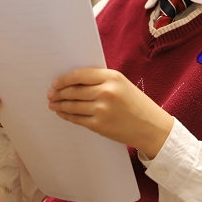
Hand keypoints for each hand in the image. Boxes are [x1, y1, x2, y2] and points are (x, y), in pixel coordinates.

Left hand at [47, 68, 173, 158]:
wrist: (150, 126)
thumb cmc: (136, 104)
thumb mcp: (122, 85)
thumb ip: (101, 81)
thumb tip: (73, 82)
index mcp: (112, 77)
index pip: (80, 75)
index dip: (64, 79)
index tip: (55, 82)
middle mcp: (106, 92)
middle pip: (73, 90)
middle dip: (59, 93)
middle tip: (51, 94)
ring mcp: (101, 109)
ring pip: (72, 105)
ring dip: (59, 105)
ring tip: (53, 104)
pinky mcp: (99, 125)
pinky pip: (76, 119)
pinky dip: (66, 116)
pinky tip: (62, 113)